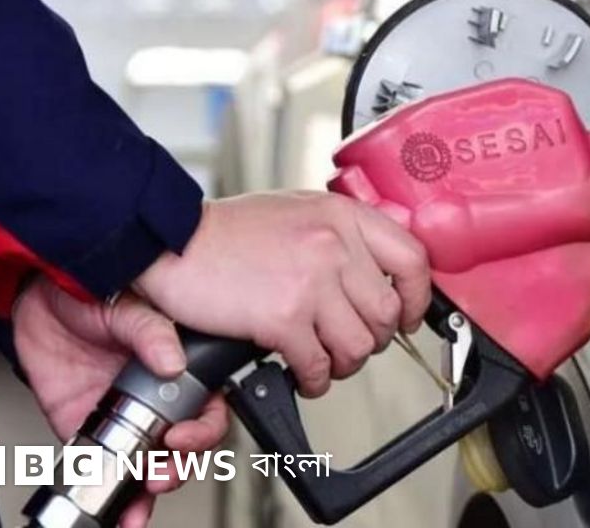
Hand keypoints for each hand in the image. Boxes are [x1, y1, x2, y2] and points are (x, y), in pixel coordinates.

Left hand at [13, 278, 228, 527]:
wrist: (36, 301)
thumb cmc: (90, 292)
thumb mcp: (127, 305)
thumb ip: (150, 330)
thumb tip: (172, 360)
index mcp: (179, 368)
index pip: (207, 410)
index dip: (201, 431)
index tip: (179, 438)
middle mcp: (158, 397)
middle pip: (185, 448)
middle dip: (177, 469)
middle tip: (159, 475)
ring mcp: (126, 417)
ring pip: (151, 465)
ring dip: (149, 491)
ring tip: (139, 502)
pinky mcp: (90, 430)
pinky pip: (104, 468)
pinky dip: (112, 494)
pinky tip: (118, 509)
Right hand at [133, 191, 431, 396]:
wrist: (171, 241)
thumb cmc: (227, 232)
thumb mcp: (299, 211)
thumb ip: (341, 234)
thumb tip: (379, 270)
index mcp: (342, 216)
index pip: (413, 259)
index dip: (418, 298)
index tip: (407, 316)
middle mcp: (333, 245)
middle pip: (386, 313)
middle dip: (372, 340)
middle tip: (351, 344)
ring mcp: (311, 282)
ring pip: (359, 345)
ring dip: (344, 364)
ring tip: (324, 361)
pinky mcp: (283, 317)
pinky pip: (318, 364)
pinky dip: (314, 379)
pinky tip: (301, 373)